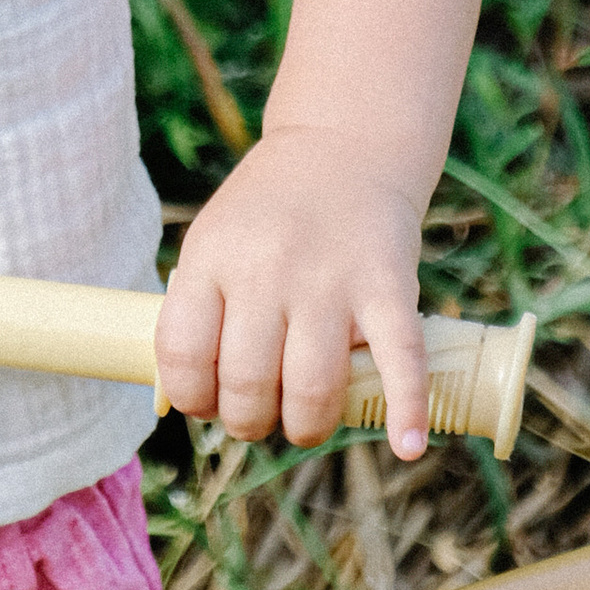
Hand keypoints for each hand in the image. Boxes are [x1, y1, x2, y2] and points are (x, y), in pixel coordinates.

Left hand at [153, 126, 429, 458]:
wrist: (343, 146)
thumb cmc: (270, 214)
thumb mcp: (213, 241)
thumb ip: (200, 312)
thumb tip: (192, 402)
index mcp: (213, 258)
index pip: (184, 355)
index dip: (194, 399)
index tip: (210, 403)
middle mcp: (268, 270)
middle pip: (248, 386)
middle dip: (250, 422)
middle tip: (262, 415)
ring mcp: (331, 280)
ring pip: (312, 390)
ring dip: (306, 428)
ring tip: (306, 422)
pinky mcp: (388, 287)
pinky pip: (399, 360)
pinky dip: (406, 408)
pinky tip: (406, 443)